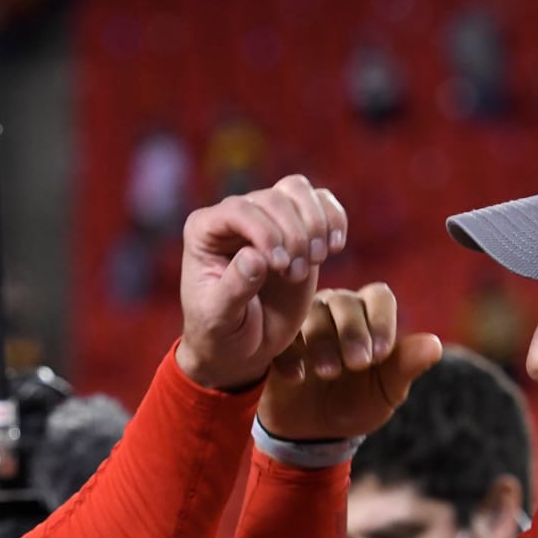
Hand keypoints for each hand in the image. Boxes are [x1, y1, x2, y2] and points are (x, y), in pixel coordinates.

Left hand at [177, 176, 347, 389]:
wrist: (242, 347)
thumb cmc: (220, 333)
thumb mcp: (220, 319)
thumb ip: (233, 288)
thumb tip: (254, 257)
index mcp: (204, 231)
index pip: (238, 210)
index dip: (265, 231)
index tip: (278, 266)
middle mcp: (234, 217)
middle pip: (273, 199)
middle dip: (293, 235)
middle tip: (295, 275)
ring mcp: (267, 219)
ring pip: (297, 190)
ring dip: (314, 224)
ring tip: (315, 261)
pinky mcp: (296, 228)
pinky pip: (320, 202)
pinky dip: (334, 219)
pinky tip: (334, 248)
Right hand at [258, 284, 442, 439]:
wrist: (311, 432)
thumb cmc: (354, 404)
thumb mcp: (384, 392)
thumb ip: (406, 367)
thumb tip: (433, 345)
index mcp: (368, 315)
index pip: (378, 296)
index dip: (381, 320)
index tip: (380, 355)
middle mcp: (336, 309)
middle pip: (344, 301)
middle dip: (352, 332)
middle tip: (357, 365)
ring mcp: (303, 322)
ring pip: (312, 312)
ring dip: (322, 341)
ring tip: (328, 373)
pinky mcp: (278, 341)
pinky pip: (282, 336)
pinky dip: (290, 354)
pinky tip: (297, 377)